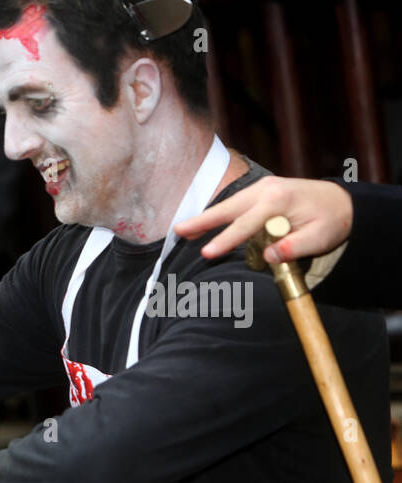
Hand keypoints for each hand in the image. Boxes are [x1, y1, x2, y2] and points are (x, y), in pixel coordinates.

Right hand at [175, 177, 352, 262]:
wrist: (342, 202)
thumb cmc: (331, 221)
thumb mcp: (320, 237)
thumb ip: (295, 247)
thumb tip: (269, 256)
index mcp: (279, 200)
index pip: (246, 224)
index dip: (225, 240)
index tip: (206, 253)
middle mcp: (267, 190)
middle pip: (228, 208)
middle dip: (202, 221)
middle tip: (178, 231)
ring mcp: (263, 188)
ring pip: (229, 205)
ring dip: (206, 218)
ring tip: (183, 231)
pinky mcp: (261, 192)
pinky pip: (236, 205)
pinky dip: (219, 215)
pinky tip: (204, 225)